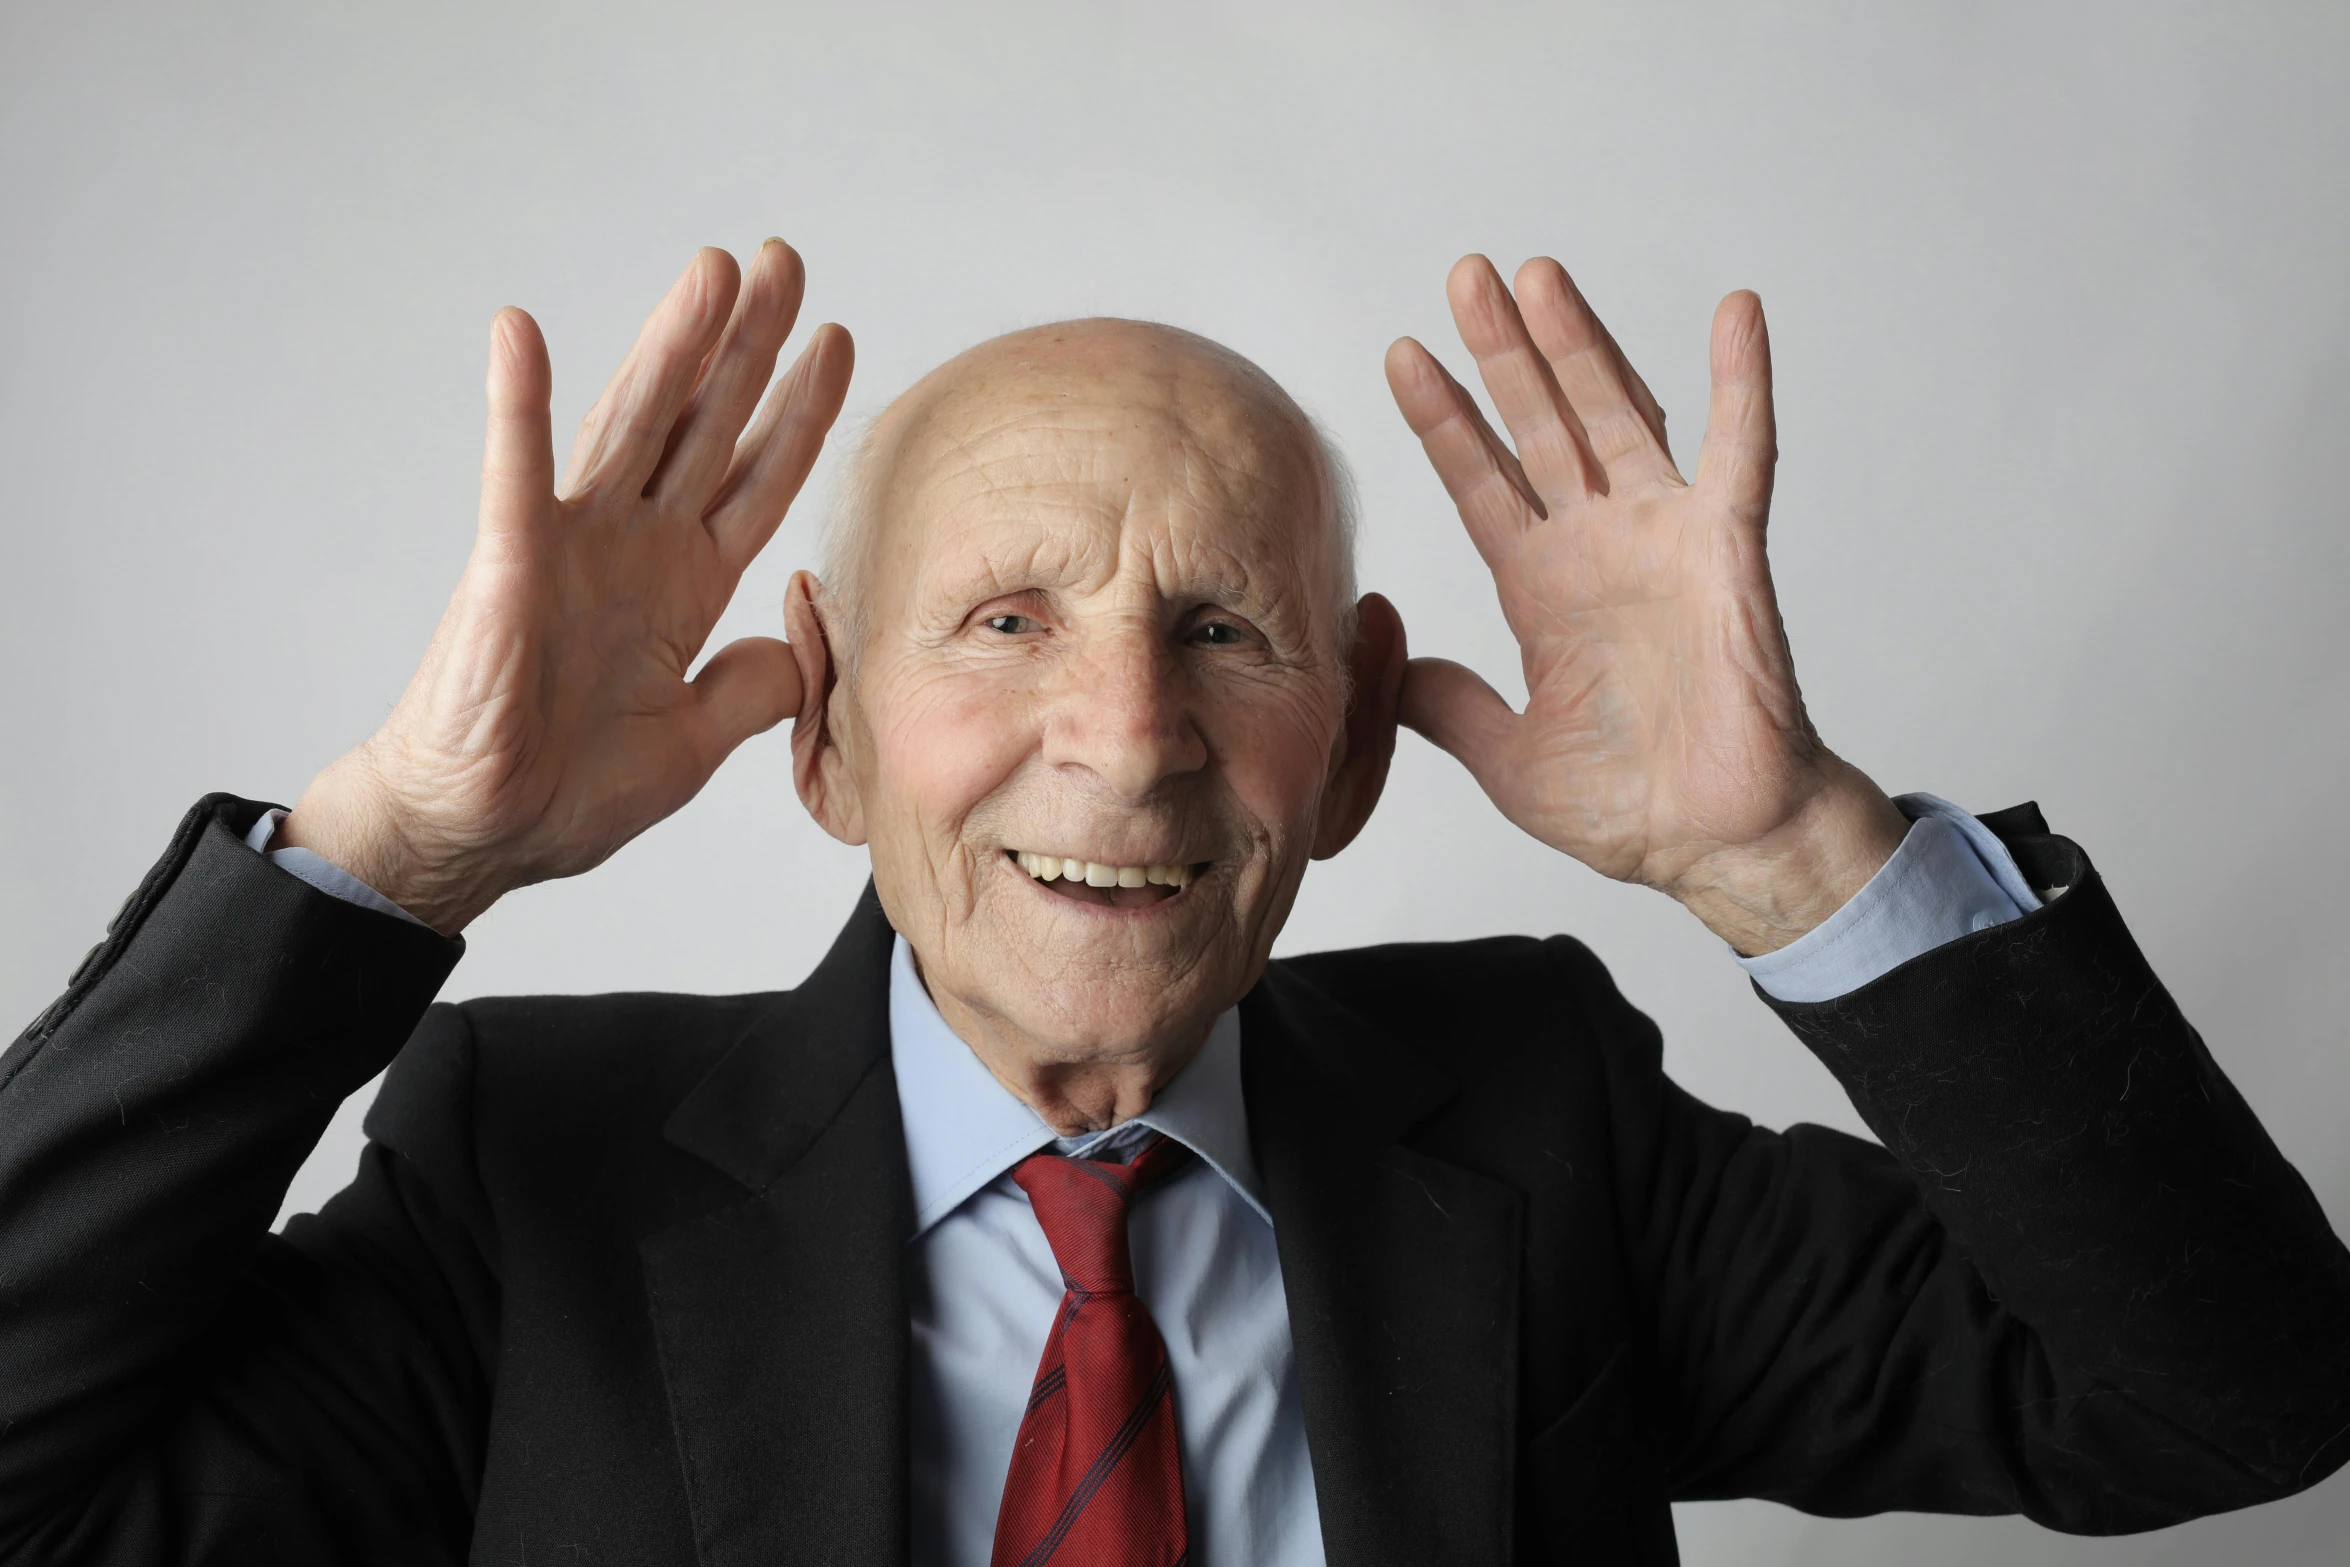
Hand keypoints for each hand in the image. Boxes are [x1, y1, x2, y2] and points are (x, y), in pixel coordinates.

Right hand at [279, 241, 853, 933]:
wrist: (480, 834)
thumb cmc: (565, 790)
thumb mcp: (692, 742)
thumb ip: (752, 689)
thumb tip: (801, 645)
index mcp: (681, 587)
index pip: (755, 479)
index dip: (798, 412)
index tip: (837, 340)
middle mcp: (631, 549)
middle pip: (704, 426)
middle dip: (749, 346)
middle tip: (784, 260)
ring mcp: (569, 548)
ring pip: (632, 425)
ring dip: (671, 345)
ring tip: (714, 269)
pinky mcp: (507, 567)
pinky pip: (514, 475)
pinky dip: (518, 404)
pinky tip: (522, 332)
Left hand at [1385, 256, 1905, 954]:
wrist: (1715, 843)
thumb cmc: (1632, 808)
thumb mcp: (1507, 758)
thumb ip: (1446, 706)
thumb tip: (1386, 664)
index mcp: (1541, 589)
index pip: (1480, 482)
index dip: (1443, 419)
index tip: (1400, 355)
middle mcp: (1598, 548)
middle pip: (1538, 426)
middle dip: (1500, 351)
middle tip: (1463, 275)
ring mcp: (1663, 541)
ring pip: (1616, 417)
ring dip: (1582, 345)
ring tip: (1540, 274)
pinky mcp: (1728, 553)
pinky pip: (1740, 455)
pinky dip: (1743, 384)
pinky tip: (1736, 313)